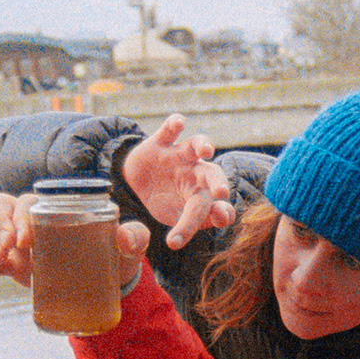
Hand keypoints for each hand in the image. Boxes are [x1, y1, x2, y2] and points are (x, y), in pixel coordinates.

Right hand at [0, 192, 149, 288]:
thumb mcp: (130, 246)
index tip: (27, 237)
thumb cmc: (116, 256)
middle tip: (10, 247)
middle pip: (0, 209)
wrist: (108, 286)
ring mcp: (18, 244)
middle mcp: (31, 221)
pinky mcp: (13, 266)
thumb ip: (135, 236)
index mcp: (54, 209)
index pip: (27, 201)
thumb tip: (125, 236)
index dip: (20, 214)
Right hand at [120, 113, 235, 248]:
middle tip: (222, 193)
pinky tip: (178, 123)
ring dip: (203, 144)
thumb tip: (190, 235)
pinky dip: (174, 123)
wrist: (136, 181)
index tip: (220, 220)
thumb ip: (190, 224)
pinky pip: (169, 129)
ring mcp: (180, 156)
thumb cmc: (164, 200)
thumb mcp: (175, 216)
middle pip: (213, 174)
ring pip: (196, 144)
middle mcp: (196, 173)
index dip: (222, 213)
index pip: (216, 206)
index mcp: (202, 195)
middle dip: (218, 182)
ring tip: (206, 149)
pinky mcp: (161, 143)